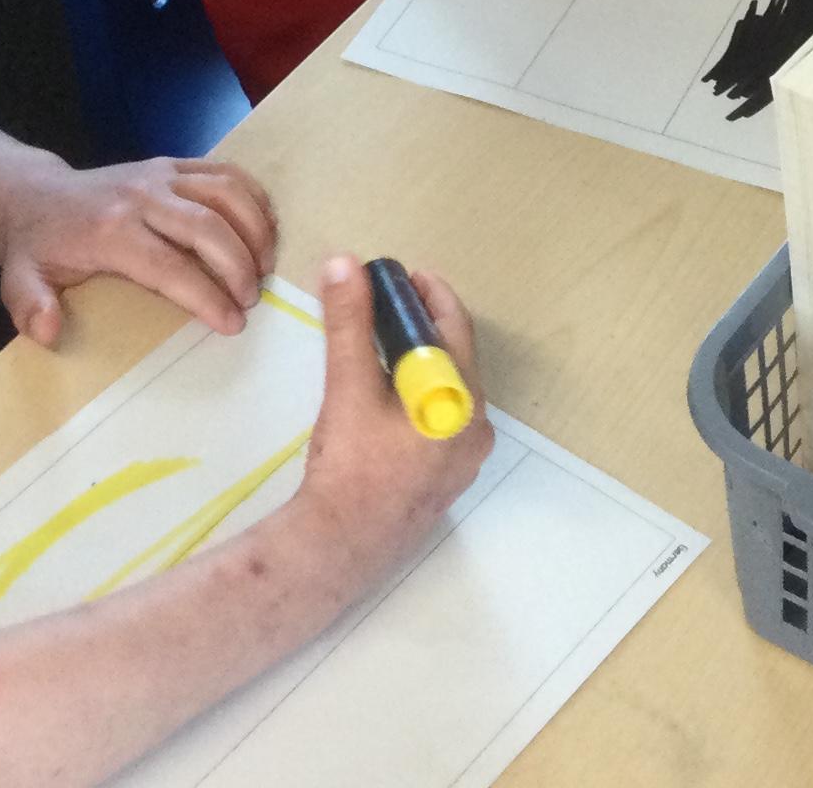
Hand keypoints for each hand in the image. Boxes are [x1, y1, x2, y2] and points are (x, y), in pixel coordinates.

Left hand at [0, 155, 276, 346]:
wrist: (34, 196)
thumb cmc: (38, 248)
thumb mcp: (19, 281)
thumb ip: (30, 306)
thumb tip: (49, 330)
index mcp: (109, 230)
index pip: (170, 265)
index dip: (207, 296)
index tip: (233, 323)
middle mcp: (142, 196)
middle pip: (208, 226)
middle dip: (239, 266)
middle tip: (252, 299)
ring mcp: (161, 173)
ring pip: (226, 191)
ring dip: (255, 228)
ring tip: (267, 265)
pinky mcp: (173, 163)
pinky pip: (225, 171)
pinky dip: (253, 196)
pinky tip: (264, 227)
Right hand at [272, 256, 492, 586]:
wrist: (337, 548)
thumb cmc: (350, 466)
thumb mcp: (348, 388)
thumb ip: (349, 323)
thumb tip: (345, 264)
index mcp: (463, 402)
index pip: (455, 328)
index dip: (430, 295)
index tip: (404, 275)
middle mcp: (475, 430)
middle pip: (453, 359)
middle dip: (420, 327)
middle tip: (386, 306)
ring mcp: (462, 460)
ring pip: (445, 392)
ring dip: (418, 363)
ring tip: (381, 345)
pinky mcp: (443, 481)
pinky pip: (439, 422)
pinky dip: (417, 397)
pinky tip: (385, 397)